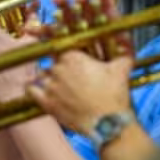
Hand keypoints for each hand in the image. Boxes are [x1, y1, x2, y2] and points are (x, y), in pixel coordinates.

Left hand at [27, 0, 131, 134]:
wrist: (109, 124)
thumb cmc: (116, 95)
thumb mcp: (122, 66)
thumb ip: (124, 47)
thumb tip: (128, 36)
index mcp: (73, 55)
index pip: (59, 42)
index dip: (56, 41)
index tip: (48, 39)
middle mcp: (58, 68)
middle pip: (52, 59)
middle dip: (59, 64)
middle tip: (67, 73)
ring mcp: (51, 86)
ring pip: (43, 74)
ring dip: (49, 77)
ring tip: (59, 84)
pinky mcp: (47, 103)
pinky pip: (32, 91)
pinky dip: (33, 89)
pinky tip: (35, 88)